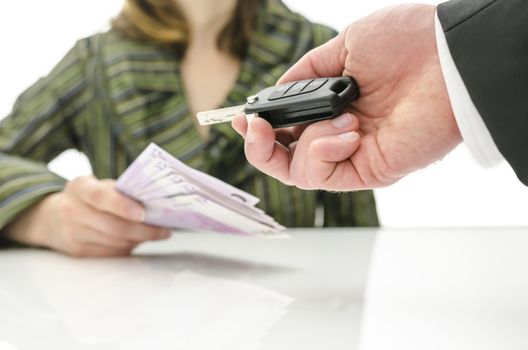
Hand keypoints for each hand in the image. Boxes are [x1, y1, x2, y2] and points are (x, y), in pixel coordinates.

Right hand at [5, 176, 169, 256]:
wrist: (52, 217)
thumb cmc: (88, 198)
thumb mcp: (98, 186)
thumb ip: (121, 192)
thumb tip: (155, 206)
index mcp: (79, 188)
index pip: (101, 197)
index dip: (123, 206)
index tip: (144, 213)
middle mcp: (72, 211)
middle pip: (114, 226)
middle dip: (144, 230)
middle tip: (165, 230)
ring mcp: (73, 233)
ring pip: (116, 242)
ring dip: (140, 240)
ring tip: (156, 234)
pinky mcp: (79, 252)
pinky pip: (112, 252)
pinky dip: (129, 247)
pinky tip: (138, 240)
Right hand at [233, 4, 461, 190]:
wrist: (448, 58)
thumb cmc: (406, 44)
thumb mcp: (346, 46)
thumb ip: (308, 72)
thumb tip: (276, 93)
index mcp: (332, 106)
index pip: (288, 129)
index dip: (260, 128)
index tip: (243, 116)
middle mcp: (338, 134)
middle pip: (285, 160)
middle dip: (260, 147)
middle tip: (252, 127)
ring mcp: (353, 155)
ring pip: (299, 172)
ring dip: (304, 144)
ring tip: (338, 117)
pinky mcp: (369, 170)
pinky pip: (326, 175)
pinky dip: (324, 151)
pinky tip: (349, 129)